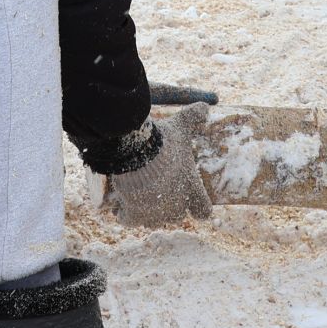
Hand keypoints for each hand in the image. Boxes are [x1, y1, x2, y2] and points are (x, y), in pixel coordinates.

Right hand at [105, 105, 211, 227]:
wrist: (136, 153)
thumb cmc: (163, 142)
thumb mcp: (181, 126)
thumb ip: (193, 117)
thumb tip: (205, 106)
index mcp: (191, 189)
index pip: (204, 211)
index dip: (198, 207)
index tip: (193, 203)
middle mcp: (176, 206)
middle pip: (177, 216)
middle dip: (171, 206)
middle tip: (161, 192)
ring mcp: (155, 214)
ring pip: (154, 220)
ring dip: (149, 212)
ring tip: (140, 197)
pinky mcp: (134, 215)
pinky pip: (129, 221)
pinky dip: (125, 215)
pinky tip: (121, 206)